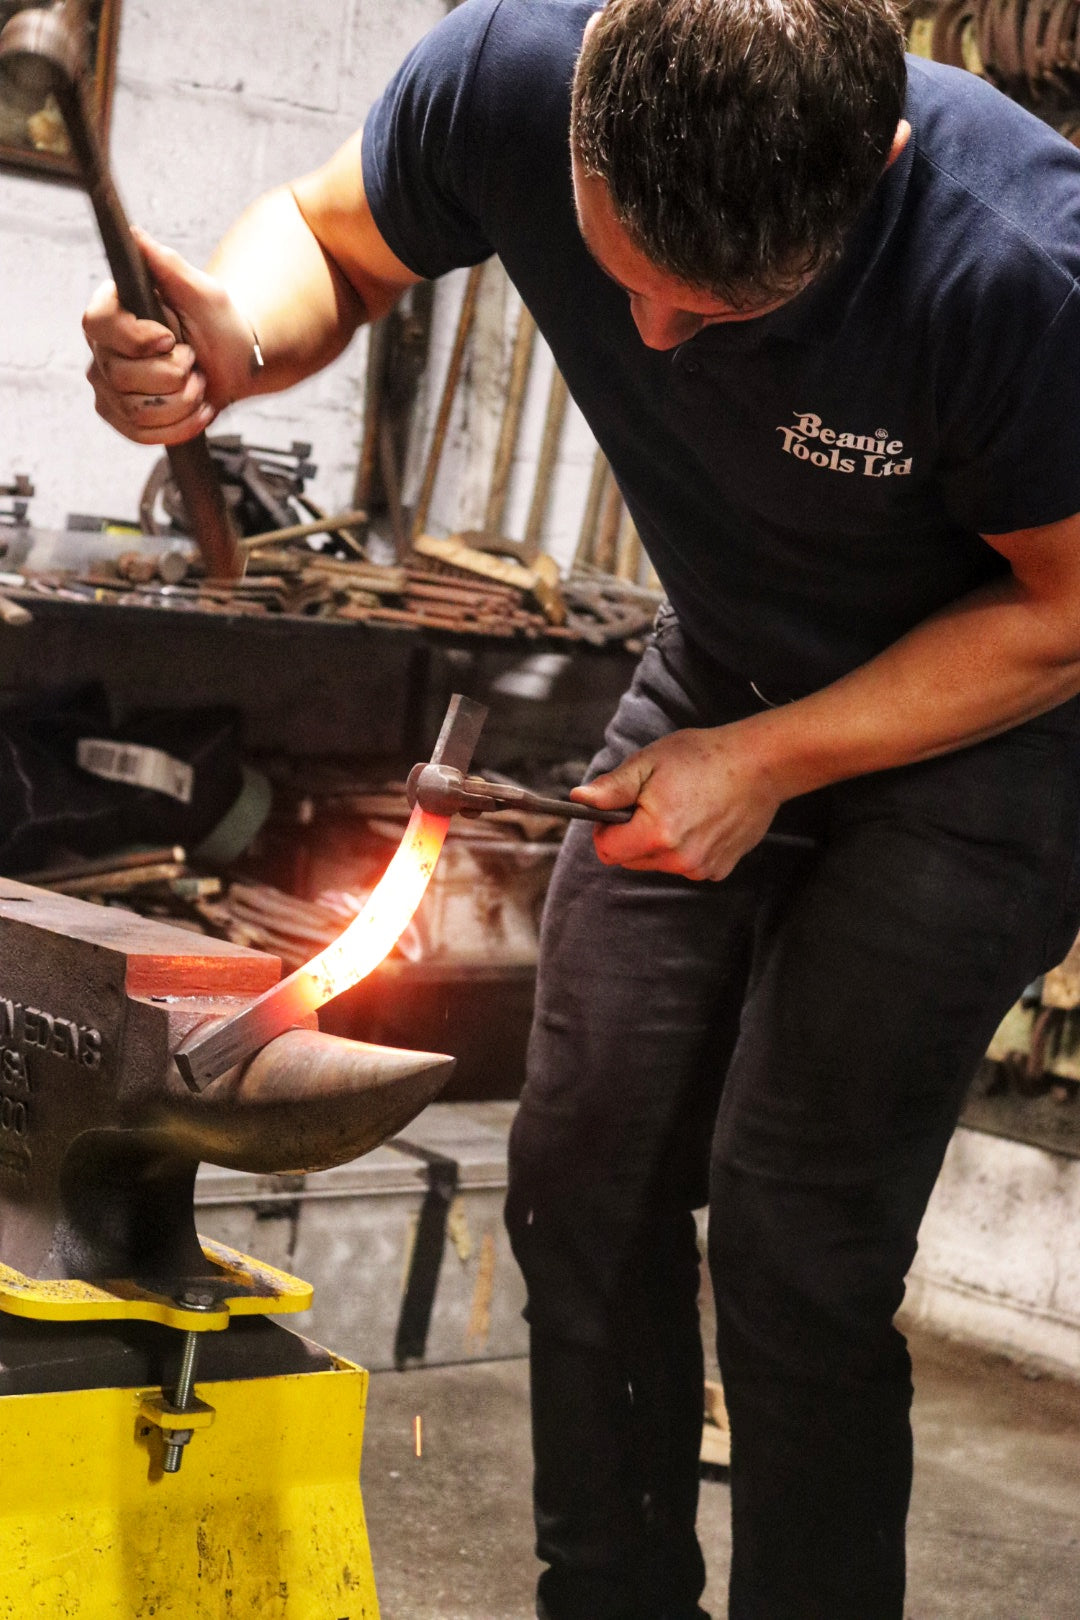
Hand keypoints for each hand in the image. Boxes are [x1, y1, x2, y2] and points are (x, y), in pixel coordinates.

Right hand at [83, 228, 255, 445]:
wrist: (235, 361)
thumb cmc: (218, 321)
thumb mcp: (202, 290)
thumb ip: (167, 265)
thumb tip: (135, 235)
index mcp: (111, 310)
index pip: (99, 326)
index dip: (138, 339)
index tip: (172, 337)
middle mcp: (101, 348)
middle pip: (121, 376)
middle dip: (173, 374)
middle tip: (193, 359)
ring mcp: (108, 387)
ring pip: (137, 410)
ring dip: (183, 400)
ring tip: (198, 382)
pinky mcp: (122, 418)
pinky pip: (144, 434)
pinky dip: (182, 426)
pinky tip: (199, 409)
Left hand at [571, 723, 782, 880]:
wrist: (760, 765)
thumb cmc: (704, 757)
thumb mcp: (650, 762)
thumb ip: (612, 788)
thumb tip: (579, 800)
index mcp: (656, 832)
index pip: (607, 850)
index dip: (605, 828)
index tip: (622, 809)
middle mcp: (678, 859)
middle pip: (630, 860)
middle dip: (632, 835)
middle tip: (655, 803)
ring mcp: (700, 868)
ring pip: (657, 864)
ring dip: (659, 842)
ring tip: (683, 808)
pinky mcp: (718, 870)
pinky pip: (685, 866)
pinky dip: (685, 848)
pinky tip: (702, 821)